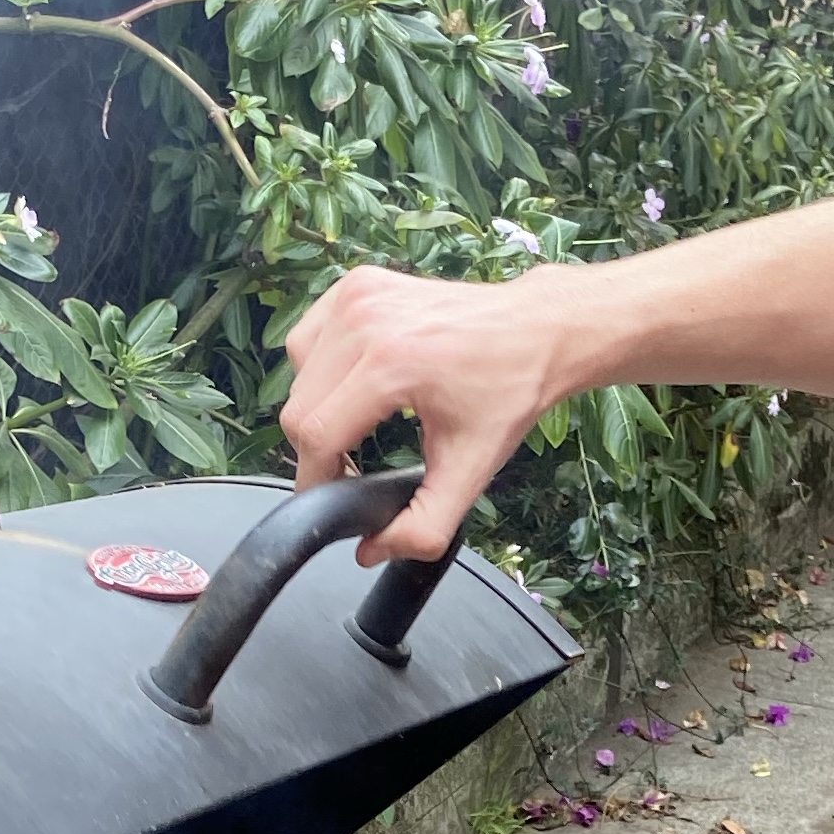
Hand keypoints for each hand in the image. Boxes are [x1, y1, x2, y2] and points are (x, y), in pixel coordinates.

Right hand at [278, 259, 576, 565]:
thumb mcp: (472, 469)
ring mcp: (357, 296)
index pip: (314, 435)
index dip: (315, 480)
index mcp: (391, 364)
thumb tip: (371, 549)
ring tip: (360, 422)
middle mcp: (365, 322)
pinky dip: (320, 367)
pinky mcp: (356, 283)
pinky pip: (310, 339)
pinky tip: (356, 381)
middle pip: (299, 408)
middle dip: (317, 449)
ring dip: (318, 407)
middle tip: (354, 465)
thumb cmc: (510, 389)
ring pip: (297, 373)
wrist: (536, 329)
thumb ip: (423, 525)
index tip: (334, 498)